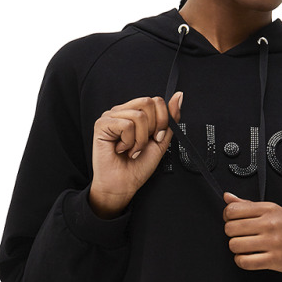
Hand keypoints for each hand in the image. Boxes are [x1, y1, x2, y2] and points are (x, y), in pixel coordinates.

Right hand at [89, 93, 179, 214]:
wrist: (123, 185)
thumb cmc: (138, 166)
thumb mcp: (161, 141)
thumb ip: (169, 119)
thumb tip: (179, 96)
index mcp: (135, 113)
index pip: (156, 100)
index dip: (162, 120)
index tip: (157, 138)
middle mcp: (122, 111)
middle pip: (148, 103)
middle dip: (152, 129)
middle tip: (142, 144)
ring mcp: (111, 116)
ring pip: (138, 116)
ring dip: (140, 140)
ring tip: (132, 150)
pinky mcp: (102, 124)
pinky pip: (126, 125)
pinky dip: (128, 142)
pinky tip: (121, 149)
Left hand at [222, 192, 281, 278]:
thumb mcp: (276, 212)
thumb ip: (250, 205)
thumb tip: (227, 197)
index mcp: (270, 209)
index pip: (233, 210)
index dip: (228, 218)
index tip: (235, 222)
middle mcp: (271, 223)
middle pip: (230, 228)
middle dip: (232, 235)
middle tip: (242, 237)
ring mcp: (273, 242)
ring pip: (234, 245)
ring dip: (237, 249)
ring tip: (247, 248)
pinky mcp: (275, 259)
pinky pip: (244, 261)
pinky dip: (242, 261)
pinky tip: (250, 258)